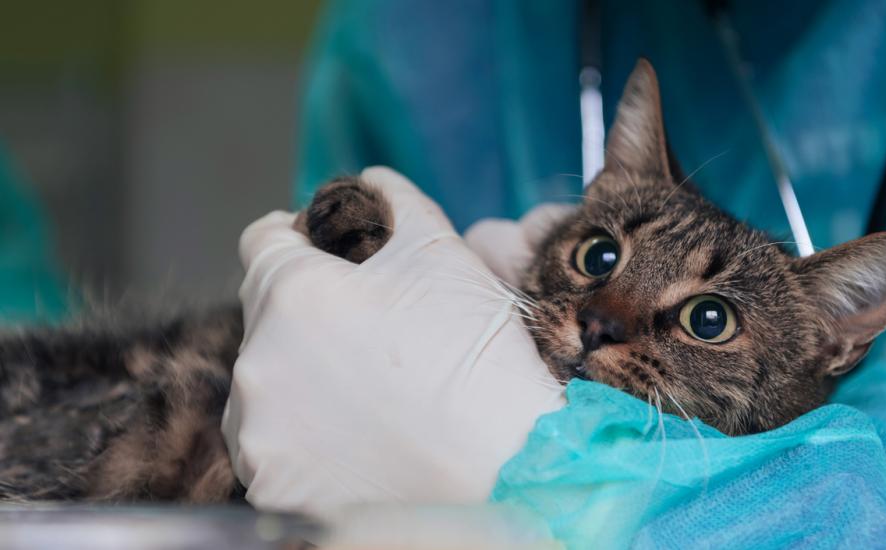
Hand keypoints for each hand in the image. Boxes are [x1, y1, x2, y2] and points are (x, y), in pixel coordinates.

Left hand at [221, 167, 565, 519]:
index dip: (301, 239)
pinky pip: (279, 449)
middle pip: (269, 317)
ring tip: (373, 397)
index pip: (262, 241)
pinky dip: (309, 441)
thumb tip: (369, 183)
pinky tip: (362, 443)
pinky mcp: (272, 490)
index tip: (332, 258)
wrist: (507, 475)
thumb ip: (393, 201)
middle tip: (377, 336)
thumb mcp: (442, 251)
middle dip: (312, 314)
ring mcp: (260, 434)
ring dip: (305, 378)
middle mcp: (257, 362)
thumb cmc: (477, 360)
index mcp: (291, 294)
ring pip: (269, 385)